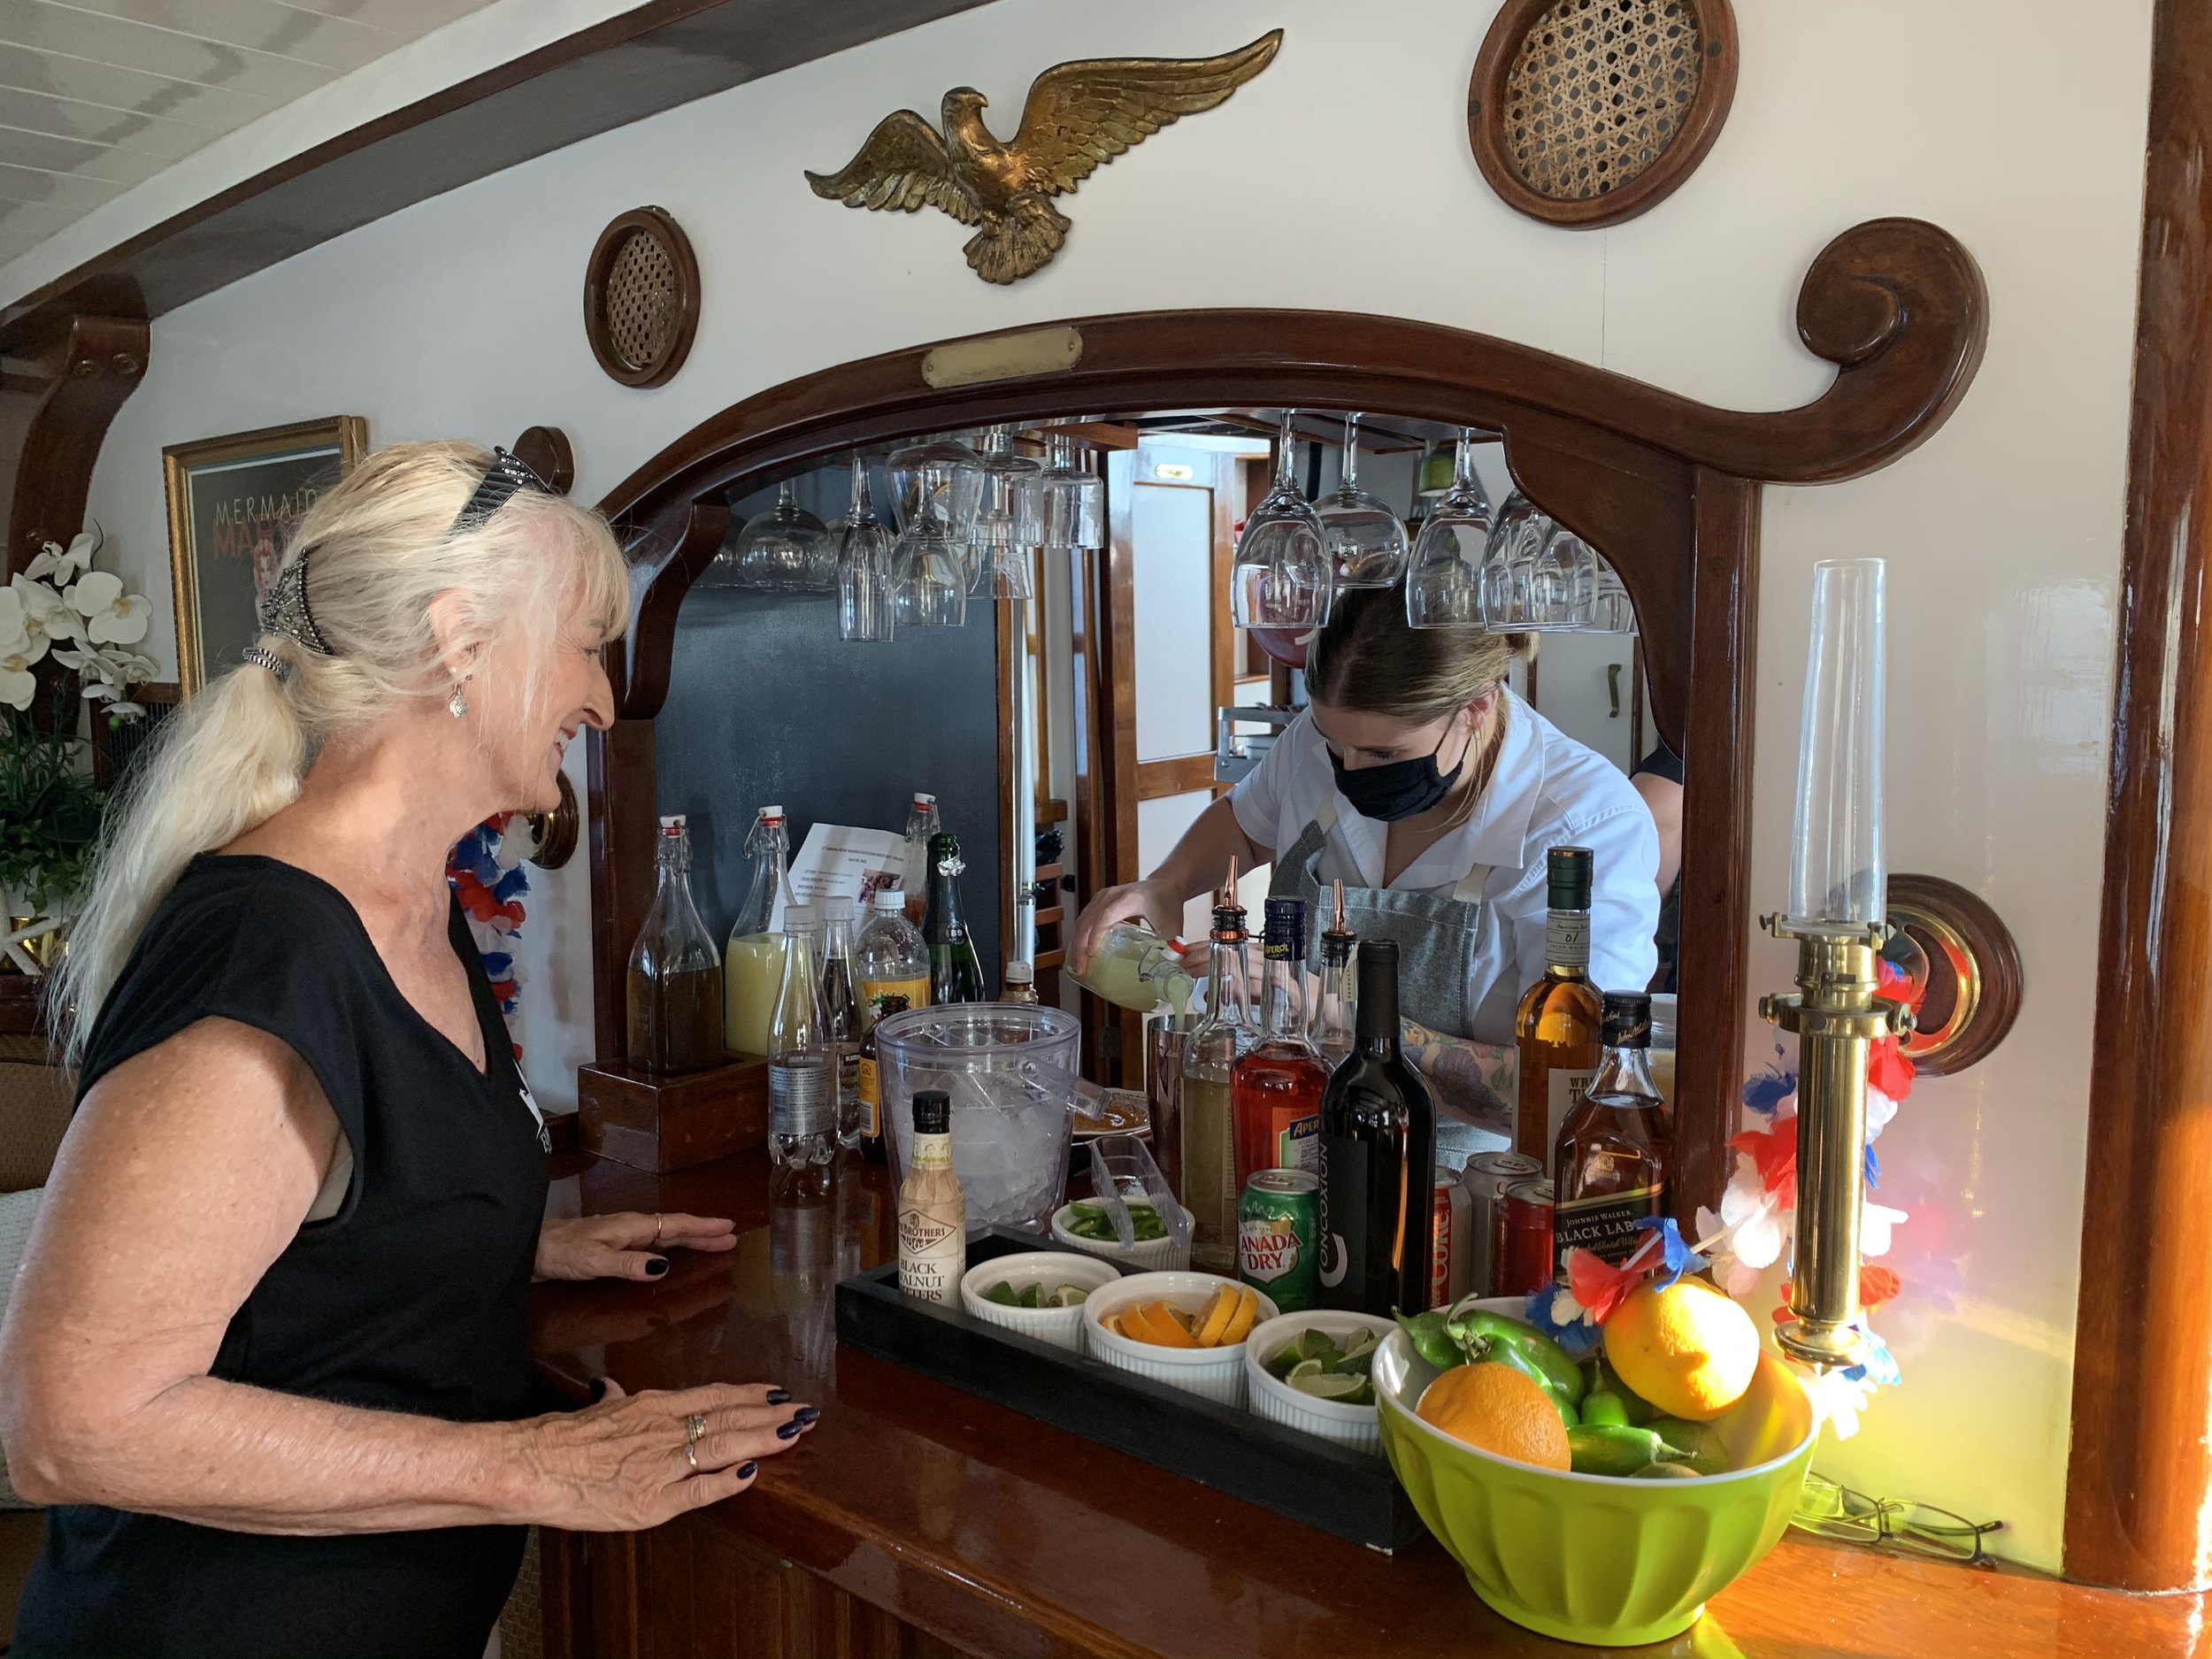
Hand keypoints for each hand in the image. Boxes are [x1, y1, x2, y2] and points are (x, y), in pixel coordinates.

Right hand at [512, 1380, 816, 1529]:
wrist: (532, 1465)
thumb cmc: (560, 1439)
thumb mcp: (596, 1407)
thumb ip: (614, 1398)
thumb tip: (611, 1387)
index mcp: (654, 1405)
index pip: (714, 1396)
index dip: (751, 1395)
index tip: (778, 1393)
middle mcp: (665, 1429)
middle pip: (730, 1417)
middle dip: (772, 1415)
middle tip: (806, 1412)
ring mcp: (662, 1465)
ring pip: (724, 1447)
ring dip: (764, 1439)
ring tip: (794, 1432)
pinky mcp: (653, 1502)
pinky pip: (699, 1490)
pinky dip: (728, 1481)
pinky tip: (753, 1474)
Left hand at [535, 1212, 736, 1282]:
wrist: (531, 1247)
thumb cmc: (561, 1253)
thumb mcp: (594, 1261)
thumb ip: (628, 1264)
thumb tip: (665, 1267)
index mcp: (631, 1228)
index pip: (675, 1226)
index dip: (702, 1228)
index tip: (729, 1228)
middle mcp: (631, 1229)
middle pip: (674, 1228)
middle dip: (703, 1233)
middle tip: (732, 1237)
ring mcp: (622, 1236)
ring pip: (665, 1235)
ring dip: (690, 1238)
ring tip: (713, 1243)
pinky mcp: (613, 1246)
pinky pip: (652, 1243)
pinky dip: (671, 1246)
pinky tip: (672, 1253)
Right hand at [1070, 879, 1181, 969]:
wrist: (1165, 884)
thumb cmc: (1167, 903)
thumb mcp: (1171, 926)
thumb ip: (1169, 948)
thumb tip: (1166, 971)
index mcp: (1129, 900)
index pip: (1106, 917)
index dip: (1096, 936)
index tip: (1091, 954)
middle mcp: (1112, 895)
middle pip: (1088, 920)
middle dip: (1080, 946)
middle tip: (1080, 968)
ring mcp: (1103, 896)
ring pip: (1082, 919)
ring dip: (1077, 942)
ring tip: (1078, 964)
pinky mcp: (1100, 900)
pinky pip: (1085, 918)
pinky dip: (1080, 935)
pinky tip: (1081, 951)